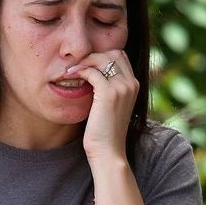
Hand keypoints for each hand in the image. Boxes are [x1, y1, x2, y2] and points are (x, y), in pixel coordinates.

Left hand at [66, 50, 137, 165]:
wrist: (108, 152)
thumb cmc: (105, 133)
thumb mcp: (110, 107)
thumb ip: (107, 91)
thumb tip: (91, 77)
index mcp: (134, 86)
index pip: (120, 56)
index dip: (102, 56)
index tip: (86, 65)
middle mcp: (131, 84)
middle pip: (113, 52)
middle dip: (93, 55)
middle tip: (77, 66)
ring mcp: (122, 87)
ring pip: (102, 58)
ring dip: (84, 61)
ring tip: (71, 71)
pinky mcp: (108, 93)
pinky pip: (92, 71)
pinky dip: (80, 71)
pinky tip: (71, 77)